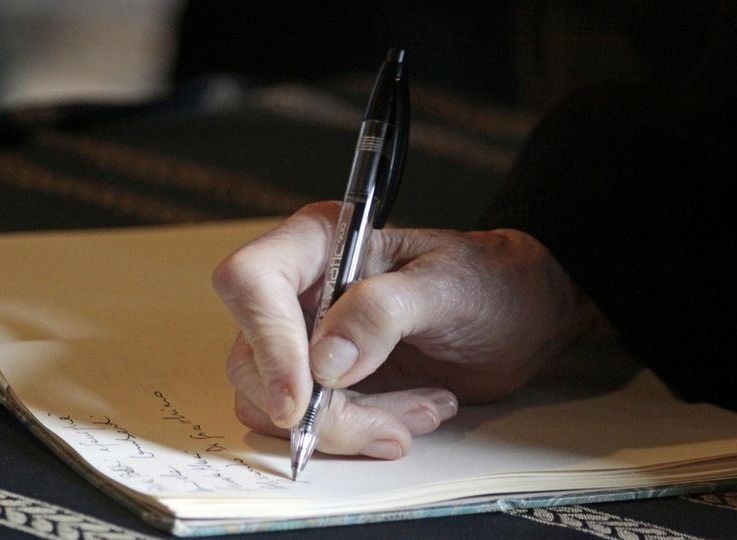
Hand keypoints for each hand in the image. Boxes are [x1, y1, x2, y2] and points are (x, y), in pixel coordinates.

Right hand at [212, 202, 597, 458]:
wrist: (516, 317)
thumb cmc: (487, 281)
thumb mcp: (447, 287)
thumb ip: (384, 312)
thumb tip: (325, 361)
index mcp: (318, 244)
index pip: (251, 283)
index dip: (267, 342)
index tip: (304, 397)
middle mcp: (298, 292)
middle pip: (252, 360)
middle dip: (318, 409)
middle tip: (389, 427)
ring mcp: (303, 341)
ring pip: (272, 404)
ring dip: (345, 428)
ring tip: (417, 412)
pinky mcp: (320, 384)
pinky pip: (306, 426)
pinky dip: (356, 436)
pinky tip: (409, 417)